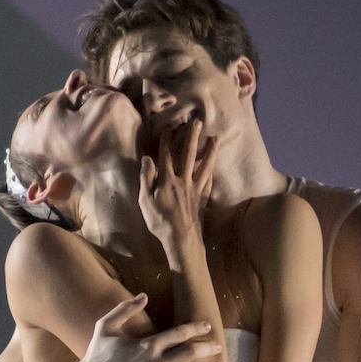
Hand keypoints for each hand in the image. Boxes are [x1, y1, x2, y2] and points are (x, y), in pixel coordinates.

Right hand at [77, 296, 225, 361]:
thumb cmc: (97, 356)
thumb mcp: (105, 327)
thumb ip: (124, 309)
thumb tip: (144, 295)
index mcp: (147, 345)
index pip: (178, 333)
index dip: (196, 328)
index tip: (208, 326)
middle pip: (188, 353)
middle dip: (207, 348)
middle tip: (219, 347)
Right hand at [138, 117, 216, 248]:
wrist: (181, 239)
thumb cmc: (160, 221)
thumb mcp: (145, 200)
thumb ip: (146, 178)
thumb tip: (147, 158)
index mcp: (167, 180)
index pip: (166, 155)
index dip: (167, 139)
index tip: (169, 126)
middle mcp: (183, 180)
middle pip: (188, 154)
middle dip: (192, 136)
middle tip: (197, 122)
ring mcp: (195, 189)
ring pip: (204, 165)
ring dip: (210, 150)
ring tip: (215, 138)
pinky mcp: (202, 199)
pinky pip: (208, 181)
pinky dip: (211, 171)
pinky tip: (214, 166)